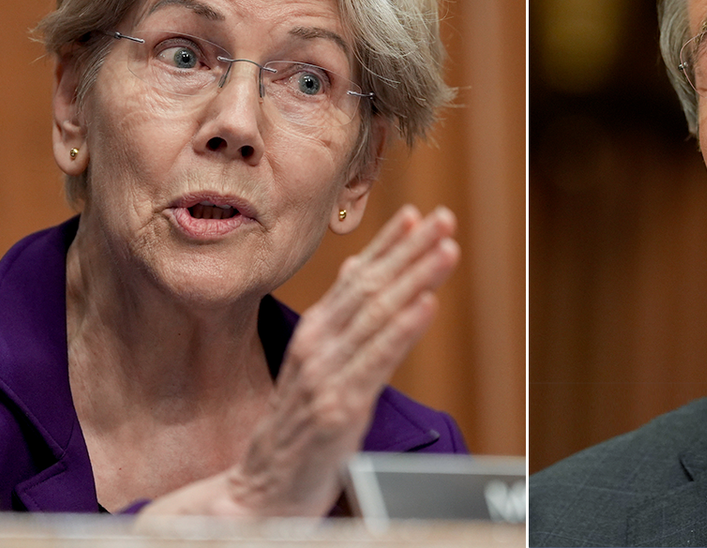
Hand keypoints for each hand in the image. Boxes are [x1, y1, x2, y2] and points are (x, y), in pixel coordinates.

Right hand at [140, 205, 459, 518]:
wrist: (259, 491)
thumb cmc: (295, 429)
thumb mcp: (314, 367)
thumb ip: (339, 322)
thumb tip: (358, 270)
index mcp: (315, 333)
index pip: (356, 278)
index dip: (390, 245)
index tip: (421, 215)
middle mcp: (318, 346)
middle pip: (370, 287)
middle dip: (411, 250)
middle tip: (445, 218)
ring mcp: (327, 376)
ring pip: (378, 315)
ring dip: (416, 278)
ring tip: (447, 249)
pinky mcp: (339, 409)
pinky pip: (376, 361)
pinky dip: (403, 329)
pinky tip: (427, 304)